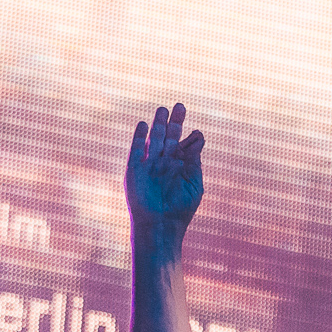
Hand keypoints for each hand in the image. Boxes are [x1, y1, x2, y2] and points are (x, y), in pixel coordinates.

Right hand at [126, 102, 204, 230]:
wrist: (159, 225)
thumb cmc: (180, 209)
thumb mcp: (194, 185)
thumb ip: (195, 162)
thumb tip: (196, 139)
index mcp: (182, 168)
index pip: (188, 146)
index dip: (193, 138)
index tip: (197, 135)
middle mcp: (166, 163)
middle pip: (170, 137)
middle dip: (175, 122)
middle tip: (180, 106)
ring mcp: (150, 164)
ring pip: (154, 138)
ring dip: (158, 123)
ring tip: (163, 109)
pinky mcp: (135, 169)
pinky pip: (136, 148)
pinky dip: (139, 136)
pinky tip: (144, 124)